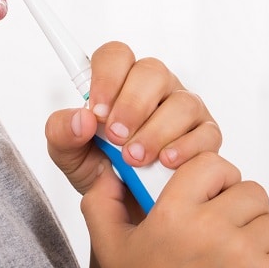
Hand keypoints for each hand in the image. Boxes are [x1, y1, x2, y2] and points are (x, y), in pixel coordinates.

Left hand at [46, 41, 221, 197]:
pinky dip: (185, 148)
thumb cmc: (100, 172)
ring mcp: (184, 109)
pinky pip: (206, 132)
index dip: (106, 78)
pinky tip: (166, 162)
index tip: (97, 111)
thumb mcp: (69, 155)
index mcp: (120, 83)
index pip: (116, 55)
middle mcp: (155, 89)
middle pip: (152, 71)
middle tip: (116, 137)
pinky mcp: (206, 134)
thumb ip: (62, 132)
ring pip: (181, 102)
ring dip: (155, 131)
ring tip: (135, 158)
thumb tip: (81, 118)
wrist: (126, 212)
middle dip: (132, 105)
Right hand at [83, 151, 268, 267]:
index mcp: (173, 215)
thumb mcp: (113, 251)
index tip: (211, 196)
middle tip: (223, 235)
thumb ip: (104, 206)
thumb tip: (112, 174)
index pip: (213, 164)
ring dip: (262, 238)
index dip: (216, 178)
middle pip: (251, 191)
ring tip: (236, 260)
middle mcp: (210, 230)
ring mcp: (243, 255)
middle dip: (241, 211)